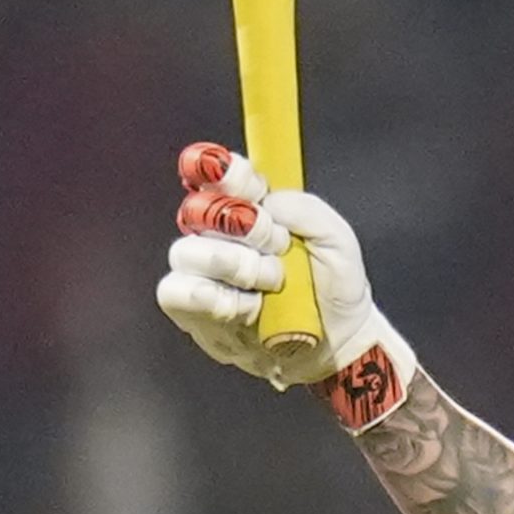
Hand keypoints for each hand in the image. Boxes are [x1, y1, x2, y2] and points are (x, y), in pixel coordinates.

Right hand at [156, 145, 415, 421]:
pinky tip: (245, 307)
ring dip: (233, 266)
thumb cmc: (333, 285)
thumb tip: (267, 203)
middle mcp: (218, 234)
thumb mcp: (337, 240)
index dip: (226, 173)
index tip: (247, 184)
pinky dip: (211, 299)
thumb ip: (305, 209)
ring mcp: (202, 272)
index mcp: (251, 207)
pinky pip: (176, 292)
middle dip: (242, 226)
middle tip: (277, 245)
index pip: (221, 174)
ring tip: (270, 283)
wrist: (335, 340)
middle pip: (199, 209)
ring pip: (187, 252)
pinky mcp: (192, 310)